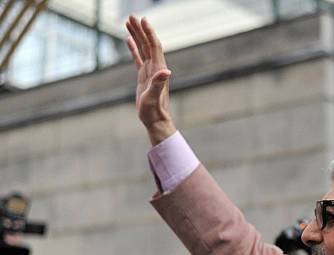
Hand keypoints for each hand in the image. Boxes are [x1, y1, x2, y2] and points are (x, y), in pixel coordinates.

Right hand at [125, 15, 175, 144]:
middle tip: (131, 16)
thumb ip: (159, 84)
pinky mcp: (144, 77)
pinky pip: (138, 58)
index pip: (154, 46)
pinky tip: (128, 40)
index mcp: (158, 70)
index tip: (142, 19)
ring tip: (128, 22)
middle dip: (140, 29)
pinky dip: (134, 48)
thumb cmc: (154, 111)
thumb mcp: (154, 97)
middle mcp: (156, 68)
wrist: (156, 120)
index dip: (149, 32)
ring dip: (137, 35)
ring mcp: (150, 71)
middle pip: (148, 44)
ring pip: (143, 49)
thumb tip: (166, 72)